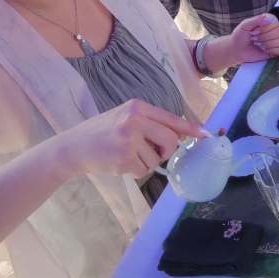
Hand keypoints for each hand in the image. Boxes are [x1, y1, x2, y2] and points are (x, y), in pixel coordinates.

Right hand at [56, 100, 204, 179]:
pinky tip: (120, 162)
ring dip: (145, 162)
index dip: (190, 128)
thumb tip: (179, 135)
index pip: (171, 118)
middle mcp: (134, 120)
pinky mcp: (124, 158)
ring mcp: (129, 139)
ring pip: (156, 158)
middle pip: (170, 139)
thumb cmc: (102, 132)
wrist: (73, 147)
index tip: (205, 134)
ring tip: (126, 154)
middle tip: (155, 152)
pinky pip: (143, 170)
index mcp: (137, 107)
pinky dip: (135, 170)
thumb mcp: (125, 117)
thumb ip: (149, 122)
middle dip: (167, 150)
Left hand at [227, 14, 278, 62]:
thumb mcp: (245, 25)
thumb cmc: (241, 36)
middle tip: (254, 39)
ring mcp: (276, 41)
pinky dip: (271, 50)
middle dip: (265, 36)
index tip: (255, 31)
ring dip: (267, 44)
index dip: (265, 27)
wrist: (237, 50)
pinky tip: (264, 50)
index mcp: (268, 21)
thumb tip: (270, 20)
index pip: (275, 21)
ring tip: (258, 44)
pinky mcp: (276, 51)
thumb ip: (257, 20)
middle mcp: (274, 30)